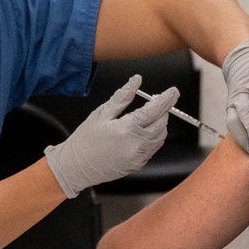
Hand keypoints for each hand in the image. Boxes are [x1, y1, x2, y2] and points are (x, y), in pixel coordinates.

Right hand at [44, 75, 178, 197]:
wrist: (75, 167)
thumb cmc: (85, 139)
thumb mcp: (101, 113)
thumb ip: (122, 97)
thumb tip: (136, 81)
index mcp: (128, 129)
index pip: (155, 110)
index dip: (167, 99)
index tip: (173, 91)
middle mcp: (137, 145)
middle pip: (162, 124)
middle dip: (162, 111)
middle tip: (154, 101)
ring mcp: (139, 157)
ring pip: (160, 137)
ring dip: (159, 124)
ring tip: (147, 115)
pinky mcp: (137, 165)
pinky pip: (153, 148)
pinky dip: (153, 137)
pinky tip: (141, 131)